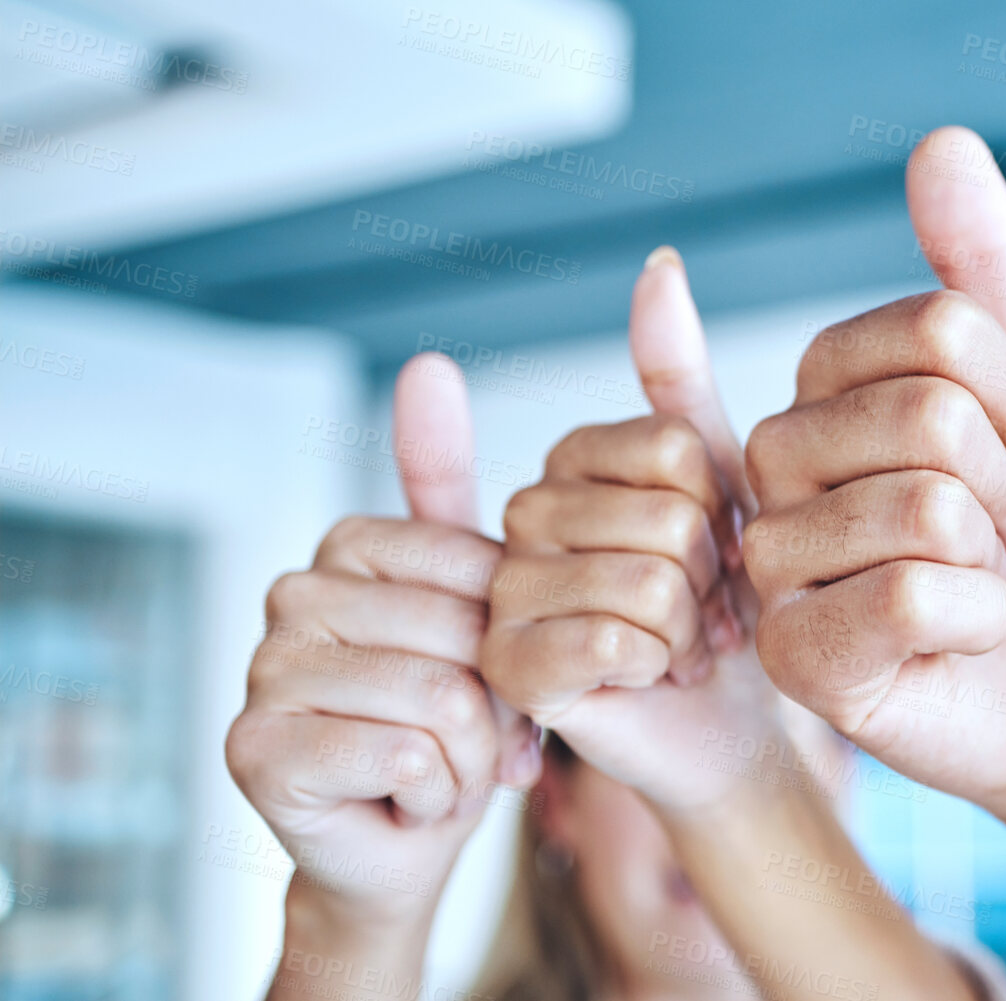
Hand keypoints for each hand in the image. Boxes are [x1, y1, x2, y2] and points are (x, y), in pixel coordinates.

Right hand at [225, 354, 540, 964]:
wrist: (403, 844)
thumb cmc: (452, 724)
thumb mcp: (479, 606)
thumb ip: (451, 490)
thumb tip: (425, 362)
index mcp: (348, 544)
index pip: (485, 575)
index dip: (515, 645)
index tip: (490, 680)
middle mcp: (290, 593)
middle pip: (465, 640)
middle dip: (496, 712)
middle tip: (468, 743)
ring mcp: (260, 669)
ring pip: (442, 702)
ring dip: (470, 759)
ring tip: (440, 771)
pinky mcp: (254, 749)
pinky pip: (408, 756)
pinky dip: (434, 795)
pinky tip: (405, 800)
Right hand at [482, 248, 777, 812]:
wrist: (725, 727)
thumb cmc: (727, 609)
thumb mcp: (723, 488)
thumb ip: (681, 383)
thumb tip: (659, 265)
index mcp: (572, 461)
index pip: (682, 449)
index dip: (728, 514)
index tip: (719, 555)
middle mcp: (523, 513)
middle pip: (669, 516)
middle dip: (713, 581)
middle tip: (701, 616)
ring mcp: (505, 590)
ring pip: (647, 580)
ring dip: (689, 631)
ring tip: (675, 650)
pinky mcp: (506, 666)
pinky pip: (610, 640)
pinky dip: (653, 668)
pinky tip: (642, 682)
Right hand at [743, 127, 1005, 943]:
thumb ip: (984, 273)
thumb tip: (941, 143)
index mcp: (822, 387)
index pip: (940, 330)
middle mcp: (775, 462)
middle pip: (933, 416)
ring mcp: (774, 561)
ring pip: (925, 508)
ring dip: (999, 558)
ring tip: (982, 579)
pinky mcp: (794, 657)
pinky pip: (911, 599)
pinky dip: (983, 619)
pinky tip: (964, 637)